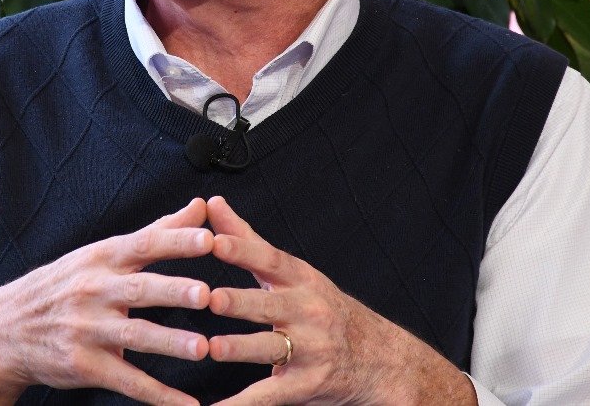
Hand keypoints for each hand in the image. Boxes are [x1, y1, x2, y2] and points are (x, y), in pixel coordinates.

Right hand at [0, 198, 213, 405]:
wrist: (4, 330)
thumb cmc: (64, 285)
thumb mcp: (102, 253)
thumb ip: (157, 232)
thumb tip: (202, 205)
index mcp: (102, 258)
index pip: (143, 245)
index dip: (176, 241)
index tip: (208, 237)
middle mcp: (94, 290)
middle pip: (139, 290)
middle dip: (173, 291)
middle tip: (206, 294)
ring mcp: (87, 330)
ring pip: (134, 337)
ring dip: (169, 344)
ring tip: (202, 348)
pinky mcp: (83, 366)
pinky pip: (127, 381)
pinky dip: (158, 395)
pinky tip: (187, 403)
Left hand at [204, 196, 476, 405]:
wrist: (378, 357)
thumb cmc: (322, 307)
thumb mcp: (294, 271)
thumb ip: (247, 240)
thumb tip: (211, 203)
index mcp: (300, 279)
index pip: (270, 261)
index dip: (243, 251)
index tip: (215, 241)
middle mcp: (307, 311)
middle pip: (269, 305)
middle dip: (241, 302)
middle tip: (211, 298)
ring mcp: (310, 349)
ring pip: (269, 347)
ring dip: (240, 349)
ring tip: (212, 348)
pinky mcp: (307, 384)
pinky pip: (269, 395)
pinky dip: (240, 404)